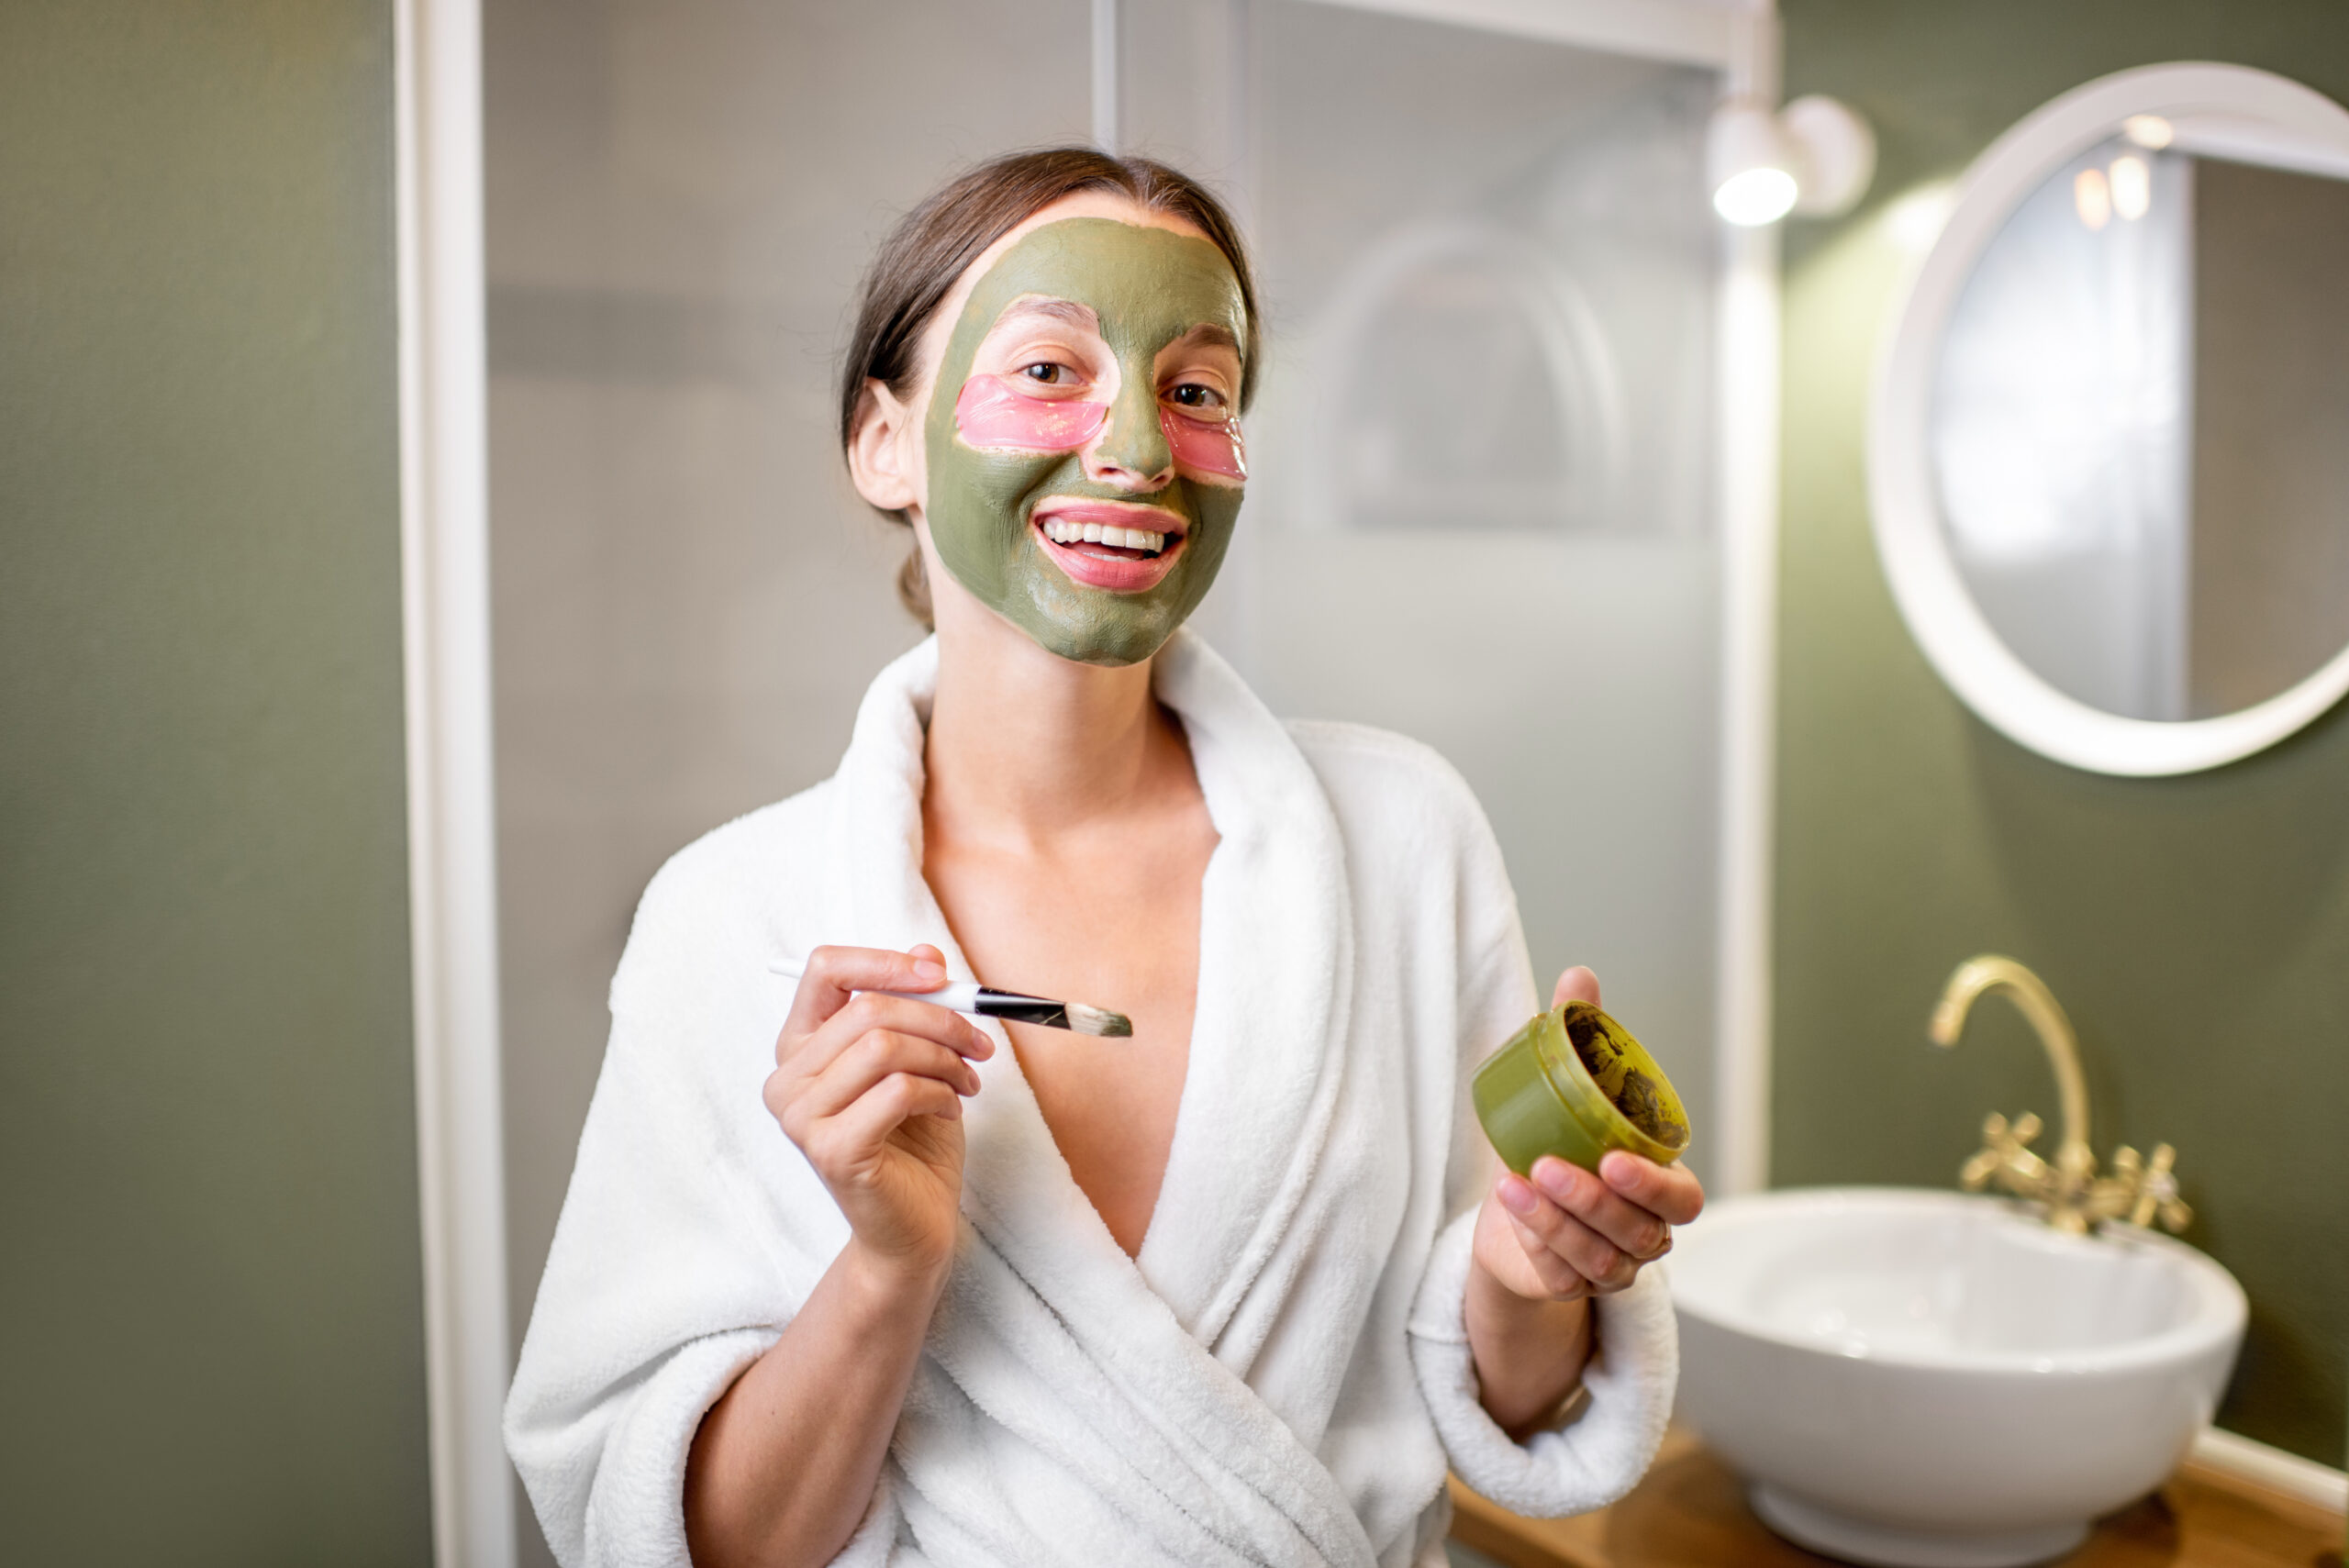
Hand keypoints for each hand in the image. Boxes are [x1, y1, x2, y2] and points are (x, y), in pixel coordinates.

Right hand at [765, 944, 994, 1284]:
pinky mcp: (832, 1150)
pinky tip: (951, 1109)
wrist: (915, 1228)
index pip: (825, 970)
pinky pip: (898, 1091)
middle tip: (978, 1043)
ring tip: (968, 1080)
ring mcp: (802, 1118)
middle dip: (939, 1017)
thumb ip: (914, 1006)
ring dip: (945, 1057)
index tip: (940, 974)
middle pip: (867, 1008)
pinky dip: (940, 1091)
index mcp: (800, 1047)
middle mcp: (787, 1079)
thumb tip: (926, 951)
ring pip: (884, 1047)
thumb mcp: (920, 1061)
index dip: (885, 961)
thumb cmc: (914, 1142)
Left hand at [1472, 966, 1704, 1303]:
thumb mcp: (1566, 1091)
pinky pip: (1560, 1277)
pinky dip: (1535, 1242)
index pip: (1682, 1199)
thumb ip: (1578, 1038)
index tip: (1613, 1159)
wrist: (1514, 1209)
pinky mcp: (1568, 1286)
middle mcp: (1644, 1233)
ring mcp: (1611, 1268)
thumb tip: (1579, 976)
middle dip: (1593, 1202)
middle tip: (1549, 1166)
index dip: (1654, 1185)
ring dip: (1556, 1222)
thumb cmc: (1559, 1143)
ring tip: (1515, 1183)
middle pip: (1639, 1232)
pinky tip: (1510, 1207)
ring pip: (1600, 1259)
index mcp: (1659, 1186)